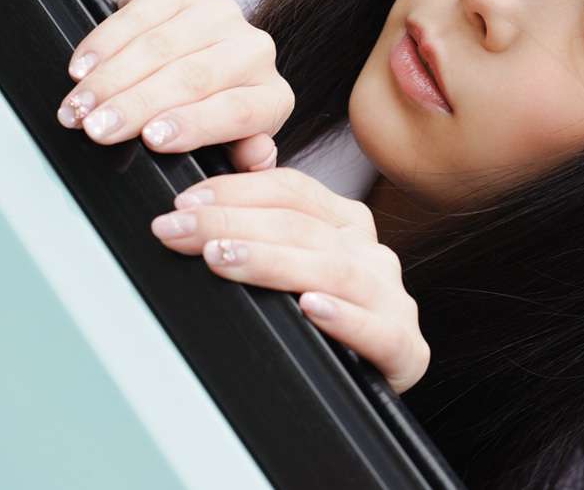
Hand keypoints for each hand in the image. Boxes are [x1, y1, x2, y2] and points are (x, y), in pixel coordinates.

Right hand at [57, 0, 290, 169]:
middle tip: (96, 129)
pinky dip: (105, 42)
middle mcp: (255, 50)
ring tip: (79, 105)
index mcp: (272, 97)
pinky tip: (82, 68)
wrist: (185, 60)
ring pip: (162, 46)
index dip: (194, 124)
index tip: (151, 140)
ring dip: (112, 78)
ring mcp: (220, 13)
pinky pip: (139, 13)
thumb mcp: (223, 149)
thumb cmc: (201, 116)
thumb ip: (242, 160)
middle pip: (194, 77)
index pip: (238, 111)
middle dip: (137, 105)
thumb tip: (256, 155)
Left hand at [151, 167, 430, 394]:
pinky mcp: (405, 348)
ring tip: (221, 259)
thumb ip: (261, 230)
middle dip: (232, 223)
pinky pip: (376, 328)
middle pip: (303, 226)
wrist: (364, 392)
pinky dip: (341, 316)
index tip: (184, 201)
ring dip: (272, 262)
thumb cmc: (319, 327)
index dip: (237, 190)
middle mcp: (370, 253)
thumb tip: (202, 201)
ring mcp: (391, 298)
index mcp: (347, 225)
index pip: (293, 191)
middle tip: (179, 230)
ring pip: (333, 268)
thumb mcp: (291, 270)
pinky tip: (308, 308)